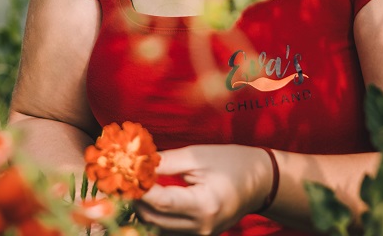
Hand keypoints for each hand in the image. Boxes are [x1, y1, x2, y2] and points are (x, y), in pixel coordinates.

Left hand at [134, 144, 272, 234]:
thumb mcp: (198, 156)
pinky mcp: (199, 235)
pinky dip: (155, 216)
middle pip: (155, 219)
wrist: (260, 181)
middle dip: (136, 199)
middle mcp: (202, 226)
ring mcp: (201, 235)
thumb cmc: (232, 163)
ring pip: (158, 228)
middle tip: (124, 178)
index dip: (138, 188)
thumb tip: (135, 162)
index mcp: (205, 204)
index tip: (123, 173)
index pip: (161, 201)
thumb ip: (165, 161)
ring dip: (143, 209)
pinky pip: (168, 230)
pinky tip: (149, 198)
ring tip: (134, 186)